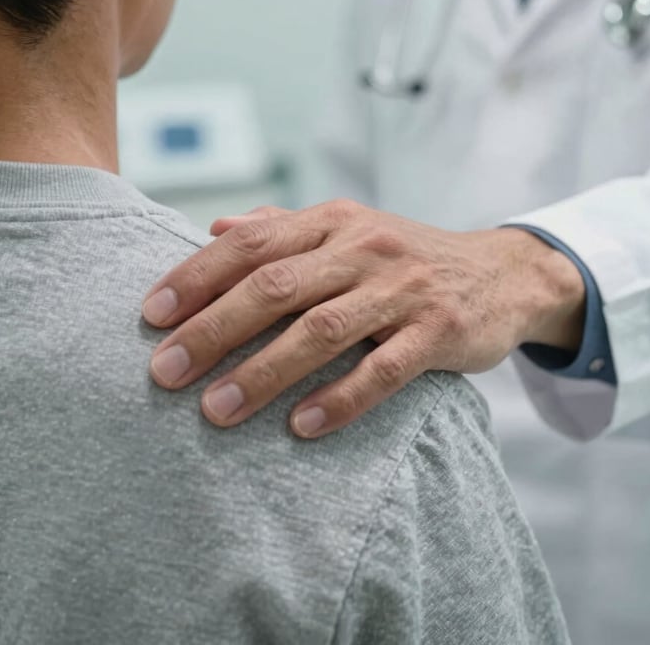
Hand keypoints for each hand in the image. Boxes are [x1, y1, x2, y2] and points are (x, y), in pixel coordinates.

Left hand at [142, 200, 585, 437]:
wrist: (498, 272)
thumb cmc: (402, 257)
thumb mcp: (346, 230)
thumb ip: (282, 229)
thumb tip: (216, 228)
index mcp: (333, 222)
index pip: (252, 245)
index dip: (197, 277)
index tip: (151, 316)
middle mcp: (364, 248)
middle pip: (276, 287)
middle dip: (213, 330)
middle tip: (164, 373)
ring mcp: (404, 289)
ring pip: (323, 331)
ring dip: (264, 372)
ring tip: (216, 411)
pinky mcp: (440, 331)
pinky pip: (384, 370)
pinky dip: (340, 398)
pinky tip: (300, 427)